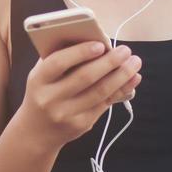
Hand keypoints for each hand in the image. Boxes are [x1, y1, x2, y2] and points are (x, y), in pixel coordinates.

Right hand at [16, 41, 142, 151]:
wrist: (36, 131)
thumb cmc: (44, 92)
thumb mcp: (43, 75)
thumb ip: (61, 58)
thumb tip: (95, 41)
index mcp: (38, 80)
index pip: (58, 63)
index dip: (80, 52)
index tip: (101, 44)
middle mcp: (50, 98)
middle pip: (84, 77)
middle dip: (109, 62)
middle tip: (125, 51)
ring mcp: (66, 114)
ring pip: (99, 92)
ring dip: (121, 76)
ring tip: (134, 63)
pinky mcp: (81, 125)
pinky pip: (105, 104)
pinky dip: (121, 90)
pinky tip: (132, 80)